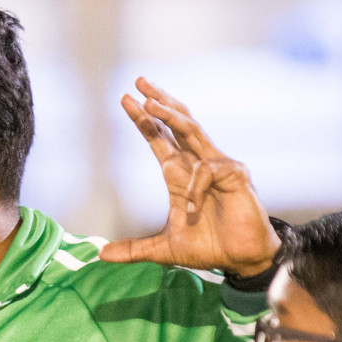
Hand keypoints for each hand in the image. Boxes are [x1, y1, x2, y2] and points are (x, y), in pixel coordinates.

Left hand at [100, 77, 280, 276]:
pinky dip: (194, 191)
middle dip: (158, 101)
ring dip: (171, 115)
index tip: (125, 99)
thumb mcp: (164, 249)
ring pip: (192, 130)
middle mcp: (197, 163)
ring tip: (150, 103)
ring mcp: (217, 165)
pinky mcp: (235, 174)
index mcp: (179, 173)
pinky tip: (190, 213)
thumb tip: (100, 255)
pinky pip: (206, 171)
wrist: (241, 259)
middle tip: (139, 82)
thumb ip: (134, 249)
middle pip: (177, 122)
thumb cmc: (209, 246)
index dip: (144, 120)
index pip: (159, 138)